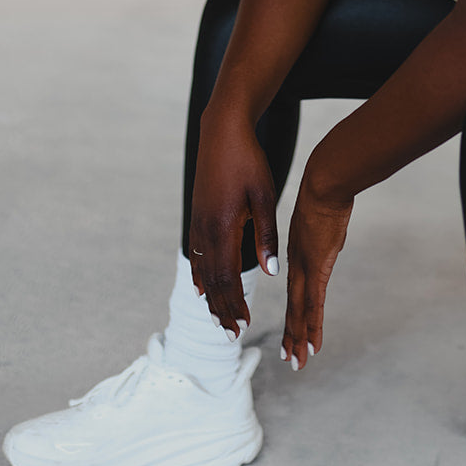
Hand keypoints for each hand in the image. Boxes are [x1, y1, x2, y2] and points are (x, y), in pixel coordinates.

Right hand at [188, 113, 279, 338]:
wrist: (222, 131)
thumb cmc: (248, 161)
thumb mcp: (264, 196)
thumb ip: (266, 236)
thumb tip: (270, 272)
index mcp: (223, 227)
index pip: (228, 278)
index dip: (234, 304)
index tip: (243, 325)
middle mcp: (205, 229)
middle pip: (213, 280)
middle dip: (222, 309)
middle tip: (231, 334)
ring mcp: (198, 222)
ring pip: (202, 270)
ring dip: (211, 296)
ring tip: (219, 318)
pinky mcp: (197, 214)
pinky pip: (195, 253)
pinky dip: (199, 275)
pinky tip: (201, 288)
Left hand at [281, 161, 353, 370]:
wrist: (323, 184)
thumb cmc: (324, 190)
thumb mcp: (320, 214)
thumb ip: (321, 231)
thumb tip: (327, 232)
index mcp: (298, 252)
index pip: (295, 290)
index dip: (293, 313)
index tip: (291, 331)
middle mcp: (298, 264)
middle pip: (294, 306)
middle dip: (292, 334)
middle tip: (288, 358)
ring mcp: (306, 268)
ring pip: (301, 312)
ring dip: (299, 339)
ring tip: (296, 362)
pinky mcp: (317, 269)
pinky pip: (314, 306)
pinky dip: (312, 328)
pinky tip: (312, 346)